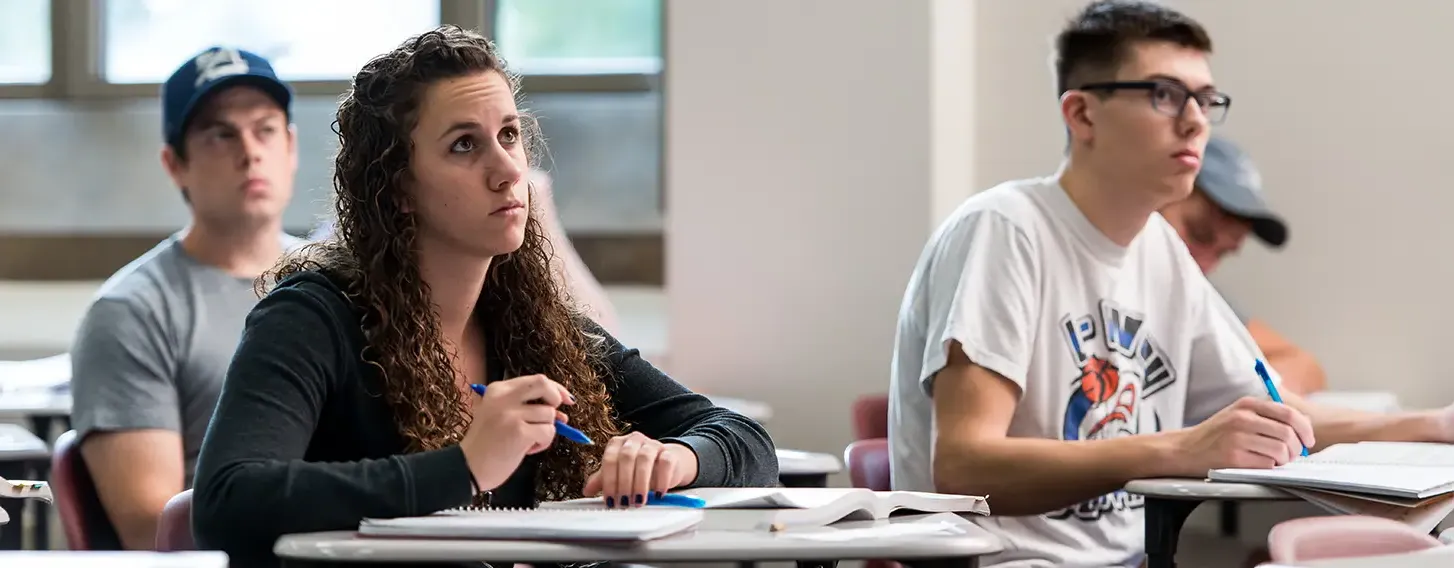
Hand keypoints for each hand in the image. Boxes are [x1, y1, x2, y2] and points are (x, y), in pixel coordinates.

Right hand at [459, 374, 574, 491]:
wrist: (468, 468)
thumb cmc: (487, 446)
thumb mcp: (501, 416)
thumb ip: (527, 408)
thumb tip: (561, 412)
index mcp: (498, 390)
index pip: (535, 380)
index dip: (554, 389)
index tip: (564, 399)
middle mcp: (503, 397)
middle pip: (544, 384)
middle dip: (557, 397)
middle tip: (557, 415)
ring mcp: (511, 414)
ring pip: (549, 414)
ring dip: (546, 431)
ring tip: (528, 442)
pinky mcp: (519, 431)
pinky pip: (548, 431)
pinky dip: (544, 443)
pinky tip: (527, 450)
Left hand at [582, 432, 697, 508]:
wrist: (665, 464)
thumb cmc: (637, 469)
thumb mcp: (618, 474)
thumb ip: (603, 480)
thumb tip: (587, 490)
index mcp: (617, 444)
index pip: (609, 459)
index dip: (609, 481)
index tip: (610, 500)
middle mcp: (634, 440)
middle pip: (626, 457)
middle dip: (624, 482)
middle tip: (624, 502)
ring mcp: (652, 444)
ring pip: (645, 458)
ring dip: (640, 482)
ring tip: (639, 501)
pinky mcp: (669, 452)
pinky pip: (665, 462)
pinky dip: (661, 479)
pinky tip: (658, 494)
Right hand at [1166, 396, 1314, 476]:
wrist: (1185, 449)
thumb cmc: (1216, 434)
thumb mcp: (1239, 415)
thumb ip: (1269, 415)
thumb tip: (1305, 423)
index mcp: (1247, 404)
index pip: (1289, 414)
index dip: (1305, 429)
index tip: (1308, 441)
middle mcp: (1242, 418)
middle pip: (1288, 434)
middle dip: (1296, 449)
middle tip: (1291, 455)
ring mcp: (1237, 438)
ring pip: (1280, 451)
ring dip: (1283, 460)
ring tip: (1274, 461)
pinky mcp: (1233, 458)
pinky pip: (1267, 465)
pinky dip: (1269, 468)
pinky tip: (1259, 464)